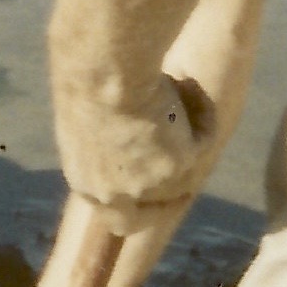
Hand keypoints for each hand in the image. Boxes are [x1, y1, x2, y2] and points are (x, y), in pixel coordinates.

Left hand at [54, 73, 214, 231]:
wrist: (101, 71)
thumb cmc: (84, 79)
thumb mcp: (86, 117)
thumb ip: (104, 140)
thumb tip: (127, 138)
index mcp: (86, 184)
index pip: (117, 215)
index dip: (139, 203)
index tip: (154, 185)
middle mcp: (115, 194)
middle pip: (151, 214)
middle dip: (171, 198)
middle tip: (187, 166)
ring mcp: (148, 184)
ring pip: (183, 172)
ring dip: (185, 134)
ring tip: (179, 92)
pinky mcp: (179, 165)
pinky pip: (202, 141)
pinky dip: (200, 112)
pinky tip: (187, 84)